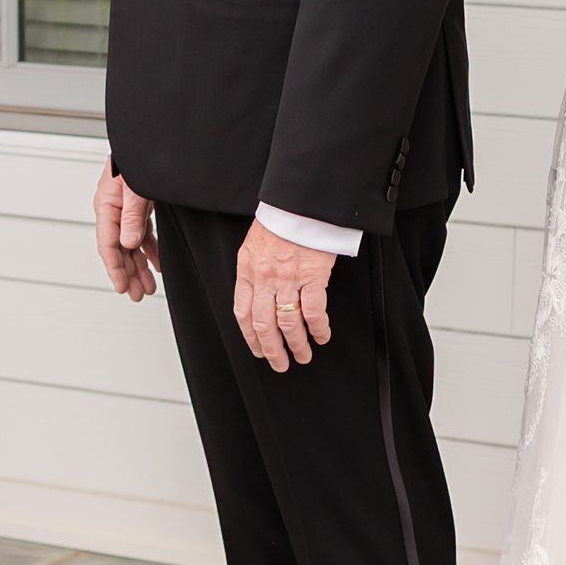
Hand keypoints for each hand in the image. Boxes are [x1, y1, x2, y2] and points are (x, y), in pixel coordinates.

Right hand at [95, 165, 160, 301]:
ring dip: (139, 265)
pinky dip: (148, 249)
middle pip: (118, 249)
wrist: (147, 138)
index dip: (115, 269)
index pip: (108, 245)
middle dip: (129, 273)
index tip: (122, 288)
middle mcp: (113, 209)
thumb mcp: (136, 188)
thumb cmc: (138, 156)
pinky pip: (140, 233)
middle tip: (138, 294)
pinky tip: (156, 263)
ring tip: (148, 286)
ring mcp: (125, 208)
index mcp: (106, 205)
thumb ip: (132, 216)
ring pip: (130, 244)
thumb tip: (129, 244)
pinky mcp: (137, 205)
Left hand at [234, 222, 333, 371]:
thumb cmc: (281, 219)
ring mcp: (289, 278)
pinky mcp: (313, 275)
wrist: (301, 201)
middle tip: (280, 364)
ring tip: (304, 355)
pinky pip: (315, 310)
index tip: (258, 350)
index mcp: (248, 270)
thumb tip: (257, 296)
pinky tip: (322, 336)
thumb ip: (254, 270)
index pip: (243, 313)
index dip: (250, 337)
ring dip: (297, 344)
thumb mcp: (255, 244)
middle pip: (264, 325)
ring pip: (289, 322)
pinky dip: (319, 328)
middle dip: (272, 350)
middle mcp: (265, 278)